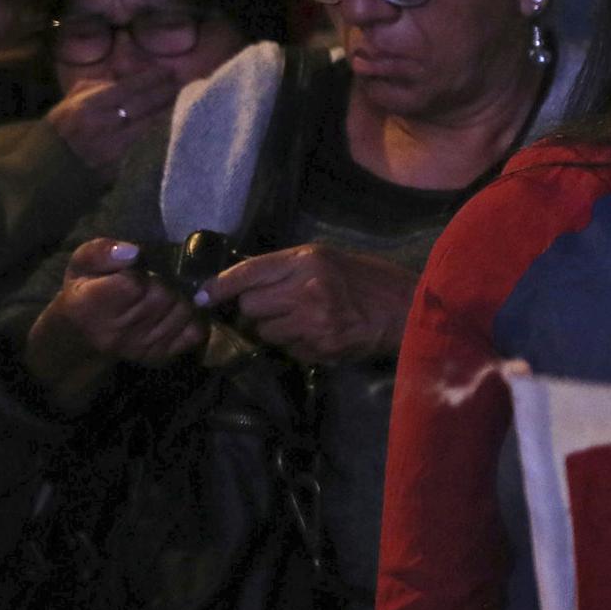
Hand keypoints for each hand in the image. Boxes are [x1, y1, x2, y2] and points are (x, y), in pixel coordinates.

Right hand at [25, 238, 206, 395]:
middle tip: (152, 281)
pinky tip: (174, 311)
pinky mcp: (160, 357)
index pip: (134, 285)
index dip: (140, 272)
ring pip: (183, 311)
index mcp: (91, 307)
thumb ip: (101, 252)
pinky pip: (195, 332)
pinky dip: (192, 317)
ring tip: (162, 295)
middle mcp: (116, 334)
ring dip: (179, 297)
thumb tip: (132, 252)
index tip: (134, 272)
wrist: (84, 334)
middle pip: (163, 297)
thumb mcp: (81, 264)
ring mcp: (140, 349)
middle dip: (163, 282)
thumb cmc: (85, 291)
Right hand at [44, 78, 175, 175]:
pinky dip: (163, 135)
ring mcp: (115, 148)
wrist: (48, 174)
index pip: (128, 88)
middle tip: (184, 83)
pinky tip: (177, 126)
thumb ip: (92, 87)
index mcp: (88, 107)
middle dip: (166, 92)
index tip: (167, 71)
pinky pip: (149, 146)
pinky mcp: (123, 167)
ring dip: (170, 112)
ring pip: (151, 126)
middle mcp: (104, 125)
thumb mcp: (67, 104)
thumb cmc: (58, 135)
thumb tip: (118, 77)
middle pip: (144, 105)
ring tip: (187, 101)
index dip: (151, 78)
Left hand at [200, 243, 416, 365]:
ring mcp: (313, 322)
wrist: (408, 309)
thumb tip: (246, 284)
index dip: (219, 286)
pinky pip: (288, 350)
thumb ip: (289, 269)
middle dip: (256, 309)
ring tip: (301, 321)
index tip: (202, 296)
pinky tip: (318, 335)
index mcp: (307, 261)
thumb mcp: (328, 259)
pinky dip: (296, 345)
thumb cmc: (369, 279)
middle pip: (250, 306)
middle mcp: (306, 290)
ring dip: (275, 329)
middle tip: (277, 306)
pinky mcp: (320, 348)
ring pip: (266, 332)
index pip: (248, 273)